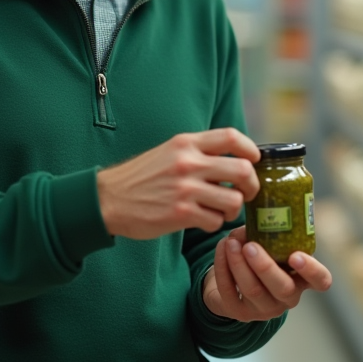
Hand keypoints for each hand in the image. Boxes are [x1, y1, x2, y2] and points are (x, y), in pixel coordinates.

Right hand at [97, 128, 259, 239]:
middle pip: (242, 170)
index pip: (230, 137)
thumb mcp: (168, 152)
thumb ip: (197, 152)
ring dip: (232, 209)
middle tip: (246, 193)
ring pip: (233, 200)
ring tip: (221, 210)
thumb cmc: (141, 177)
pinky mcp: (180, 214)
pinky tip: (202, 221)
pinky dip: (213, 223)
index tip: (255, 160)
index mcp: (186, 143)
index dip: (250, 149)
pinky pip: (215, 221)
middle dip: (251, 185)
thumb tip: (232, 159)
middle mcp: (188, 162)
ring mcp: (185, 188)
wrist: (108, 199)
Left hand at [202, 228, 332, 321]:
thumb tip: (255, 217)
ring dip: (239, 263)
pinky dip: (223, 267)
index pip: (320, 281)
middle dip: (265, 266)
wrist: (230, 283)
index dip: (313, 271)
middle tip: (250, 246)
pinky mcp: (238, 312)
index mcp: (301, 279)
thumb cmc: (258, 257)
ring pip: (253, 290)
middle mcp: (286, 298)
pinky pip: (230, 291)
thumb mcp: (270, 246)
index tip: (297, 256)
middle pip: (282, 288)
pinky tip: (222, 249)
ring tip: (230, 242)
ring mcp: (263, 309)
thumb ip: (268, 233)